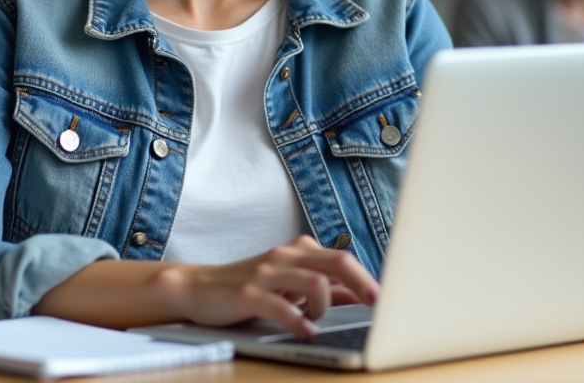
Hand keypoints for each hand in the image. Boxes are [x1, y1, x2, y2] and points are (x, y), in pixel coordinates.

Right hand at [162, 235, 379, 338]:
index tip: (385, 298)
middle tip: (377, 303)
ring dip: (325, 306)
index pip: (341, 259)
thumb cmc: (248, 287)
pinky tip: (306, 331)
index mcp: (298, 252)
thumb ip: (322, 288)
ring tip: (319, 321)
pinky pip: (281, 306)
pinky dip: (299, 320)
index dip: (366, 278)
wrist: (198, 287)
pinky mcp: (249, 292)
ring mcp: (267, 273)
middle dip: (362, 283)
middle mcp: (285, 256)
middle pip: (336, 262)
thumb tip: (359, 297)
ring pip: (314, 282)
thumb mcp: (288, 284)